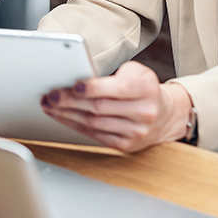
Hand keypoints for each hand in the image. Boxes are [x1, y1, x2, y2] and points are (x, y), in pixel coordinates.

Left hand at [40, 61, 193, 152]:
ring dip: (67, 115)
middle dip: (71, 102)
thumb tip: (82, 80)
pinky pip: (95, 136)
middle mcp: (143, 113)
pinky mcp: (126, 145)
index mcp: (146, 90)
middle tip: (51, 95)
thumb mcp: (138, 72)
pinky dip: (75, 125)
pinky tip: (63, 117)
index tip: (74, 85)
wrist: (166, 115)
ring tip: (50, 105)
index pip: (118, 89)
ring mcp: (135, 132)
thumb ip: (114, 75)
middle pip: (100, 108)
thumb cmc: (144, 88)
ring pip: (94, 124)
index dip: (95, 88)